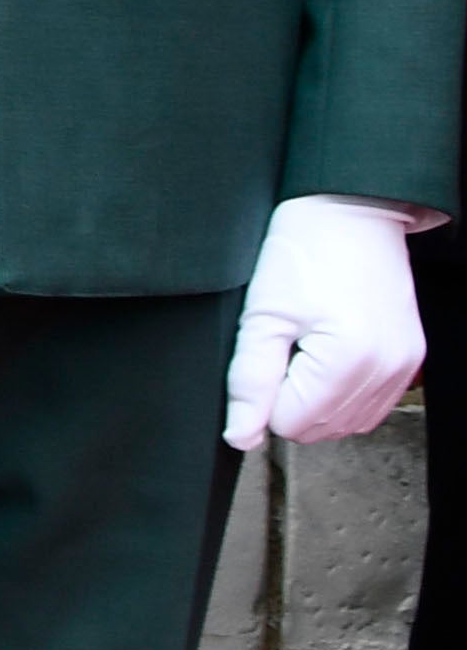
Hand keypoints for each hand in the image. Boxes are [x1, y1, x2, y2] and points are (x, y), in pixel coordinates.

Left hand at [226, 195, 426, 448]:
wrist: (350, 212)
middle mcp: (384, 372)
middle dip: (289, 397)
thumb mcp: (261, 312)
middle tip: (284, 343)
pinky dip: (341, 393)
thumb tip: (241, 436)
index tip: (265, 351)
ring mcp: (402, 369)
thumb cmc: (304, 249)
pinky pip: (369, 406)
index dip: (264, 394)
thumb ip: (249, 381)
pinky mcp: (409, 361)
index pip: (290, 424)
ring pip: (345, 423)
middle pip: (319, 429)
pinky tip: (327, 354)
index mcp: (346, 361)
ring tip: (306, 343)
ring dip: (315, 398)